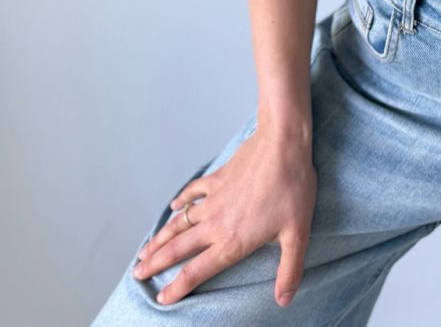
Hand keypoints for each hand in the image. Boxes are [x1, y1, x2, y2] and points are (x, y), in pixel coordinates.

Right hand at [132, 124, 316, 307]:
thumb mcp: (297, 234)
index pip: (197, 271)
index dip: (177, 288)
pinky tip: (174, 206)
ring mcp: (214, 198)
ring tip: (145, 250)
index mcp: (232, 241)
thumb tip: (284, 300)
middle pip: (179, 248)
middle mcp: (216, 223)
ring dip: (161, 237)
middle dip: (156, 264)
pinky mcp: (219, 177)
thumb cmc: (292, 186)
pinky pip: (193, 191)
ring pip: (180, 222)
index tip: (161, 299)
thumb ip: (289, 269)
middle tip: (138, 274)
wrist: (283, 143)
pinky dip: (181, 200)